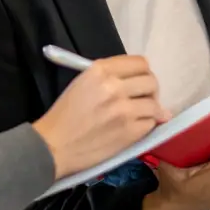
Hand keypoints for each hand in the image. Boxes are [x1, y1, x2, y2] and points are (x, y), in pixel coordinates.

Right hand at [33, 56, 168, 179]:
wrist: (54, 147)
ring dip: (151, 110)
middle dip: (150, 91)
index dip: (143, 73)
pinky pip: (151, 123)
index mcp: (100, 70)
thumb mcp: (83, 83)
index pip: (140, 63)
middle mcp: (115, 87)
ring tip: (140, 115)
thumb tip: (140, 81)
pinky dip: (146, 125)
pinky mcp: (129, 132)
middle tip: (142, 99)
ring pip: (155, 104)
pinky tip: (135, 128)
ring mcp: (124, 110)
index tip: (139, 82)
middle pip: (151, 81)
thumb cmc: (64, 115)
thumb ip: (110, 77)